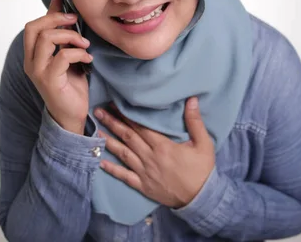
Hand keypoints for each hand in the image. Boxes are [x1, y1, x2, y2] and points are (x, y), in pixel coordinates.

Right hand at [23, 0, 92, 133]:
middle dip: (56, 19)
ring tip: (85, 44)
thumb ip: (63, 37)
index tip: (65, 2)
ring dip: (70, 36)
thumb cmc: (70, 85)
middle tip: (75, 21)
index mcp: (32, 55)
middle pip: (34, 28)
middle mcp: (30, 62)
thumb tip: (65, 11)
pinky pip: (62, 56)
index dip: (50, 11)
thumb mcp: (67, 55)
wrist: (72, 115)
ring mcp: (38, 71)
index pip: (33, 26)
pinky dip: (78, 53)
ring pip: (46, 39)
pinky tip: (88, 58)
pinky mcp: (50, 81)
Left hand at [95, 97, 214, 207]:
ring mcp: (144, 172)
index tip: (115, 104)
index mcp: (163, 146)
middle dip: (113, 123)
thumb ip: (195, 122)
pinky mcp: (143, 186)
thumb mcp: (204, 144)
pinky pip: (124, 176)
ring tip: (96, 130)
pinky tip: (101, 161)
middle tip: (99, 112)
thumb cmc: (202, 170)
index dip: (126, 115)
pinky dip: (112, 169)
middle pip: (128, 137)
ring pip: (123, 154)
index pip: (140, 127)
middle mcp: (150, 157)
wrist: (200, 199)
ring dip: (109, 141)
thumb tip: (191, 100)